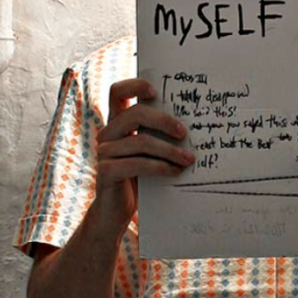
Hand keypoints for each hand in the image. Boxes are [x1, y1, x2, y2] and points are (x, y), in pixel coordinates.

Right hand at [95, 78, 194, 232]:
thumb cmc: (140, 180)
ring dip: (169, 150)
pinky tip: (175, 172)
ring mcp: (104, 152)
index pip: (118, 92)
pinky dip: (160, 167)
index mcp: (117, 124)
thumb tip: (194, 128)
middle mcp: (108, 134)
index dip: (135, 86)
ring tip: (189, 159)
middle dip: (163, 121)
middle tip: (185, 132)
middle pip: (134, 113)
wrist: (117, 212)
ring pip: (140, 141)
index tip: (156, 92)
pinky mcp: (106, 171)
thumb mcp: (150, 154)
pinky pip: (137, 164)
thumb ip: (160, 138)